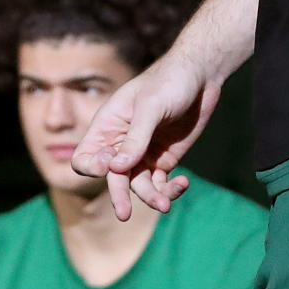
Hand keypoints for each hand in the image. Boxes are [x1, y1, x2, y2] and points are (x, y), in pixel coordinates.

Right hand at [71, 53, 220, 220]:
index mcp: (108, 127)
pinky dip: (170, 189)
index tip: (111, 166)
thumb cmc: (170, 81)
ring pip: (139, 185)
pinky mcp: (164, 158)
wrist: (201, 75)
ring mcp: (143, 153)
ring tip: (165, 204)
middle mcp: (121, 144)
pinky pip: (161, 183)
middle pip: (114, 178)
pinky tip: (182, 183)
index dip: (92, 167)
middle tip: (124, 213)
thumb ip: (136, 138)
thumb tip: (116, 169)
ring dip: (151, 197)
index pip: (86, 157)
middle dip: (119, 196)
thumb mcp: (151, 106)